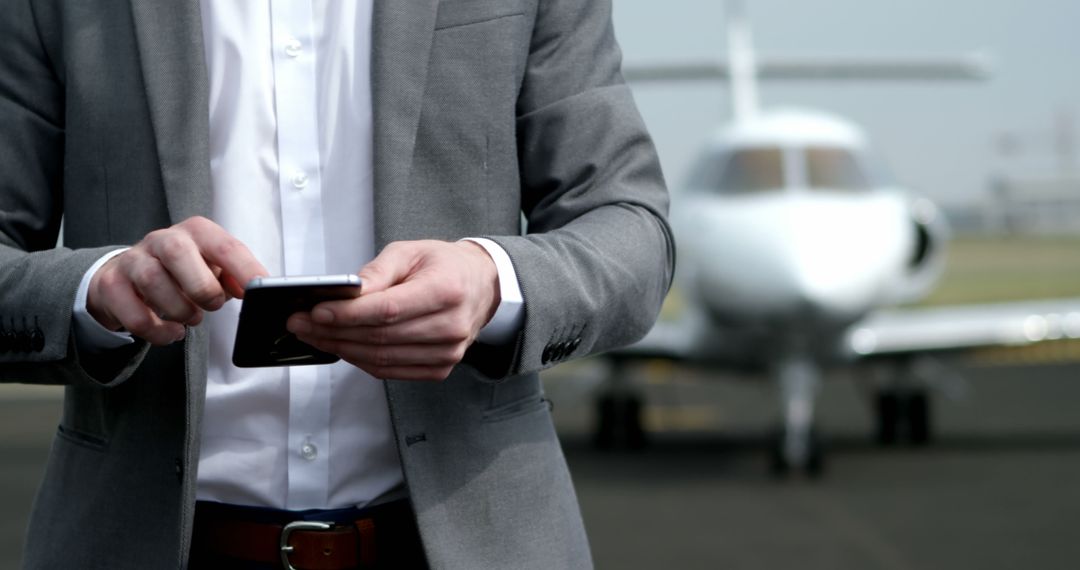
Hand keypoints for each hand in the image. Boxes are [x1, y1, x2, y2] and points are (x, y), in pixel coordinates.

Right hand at [87, 216, 267, 345]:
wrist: (126, 275)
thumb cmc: (180, 272)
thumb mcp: (211, 268)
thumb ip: (233, 277)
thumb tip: (248, 289)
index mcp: (196, 232)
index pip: (224, 245)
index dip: (245, 268)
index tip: (260, 288)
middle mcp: (162, 239)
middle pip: (178, 253)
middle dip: (201, 286)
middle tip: (213, 305)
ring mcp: (133, 260)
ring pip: (152, 281)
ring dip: (179, 309)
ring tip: (191, 318)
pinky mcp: (112, 285)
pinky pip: (133, 312)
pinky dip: (157, 330)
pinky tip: (171, 332)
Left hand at [286, 240, 499, 380]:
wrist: (481, 286)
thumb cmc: (444, 266)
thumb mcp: (410, 252)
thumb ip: (376, 272)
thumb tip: (344, 293)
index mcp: (446, 291)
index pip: (388, 310)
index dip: (348, 314)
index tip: (316, 311)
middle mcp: (451, 326)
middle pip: (380, 337)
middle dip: (333, 332)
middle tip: (300, 324)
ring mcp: (448, 352)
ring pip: (381, 359)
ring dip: (341, 350)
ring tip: (313, 336)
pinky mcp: (440, 368)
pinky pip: (390, 371)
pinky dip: (361, 361)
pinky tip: (341, 347)